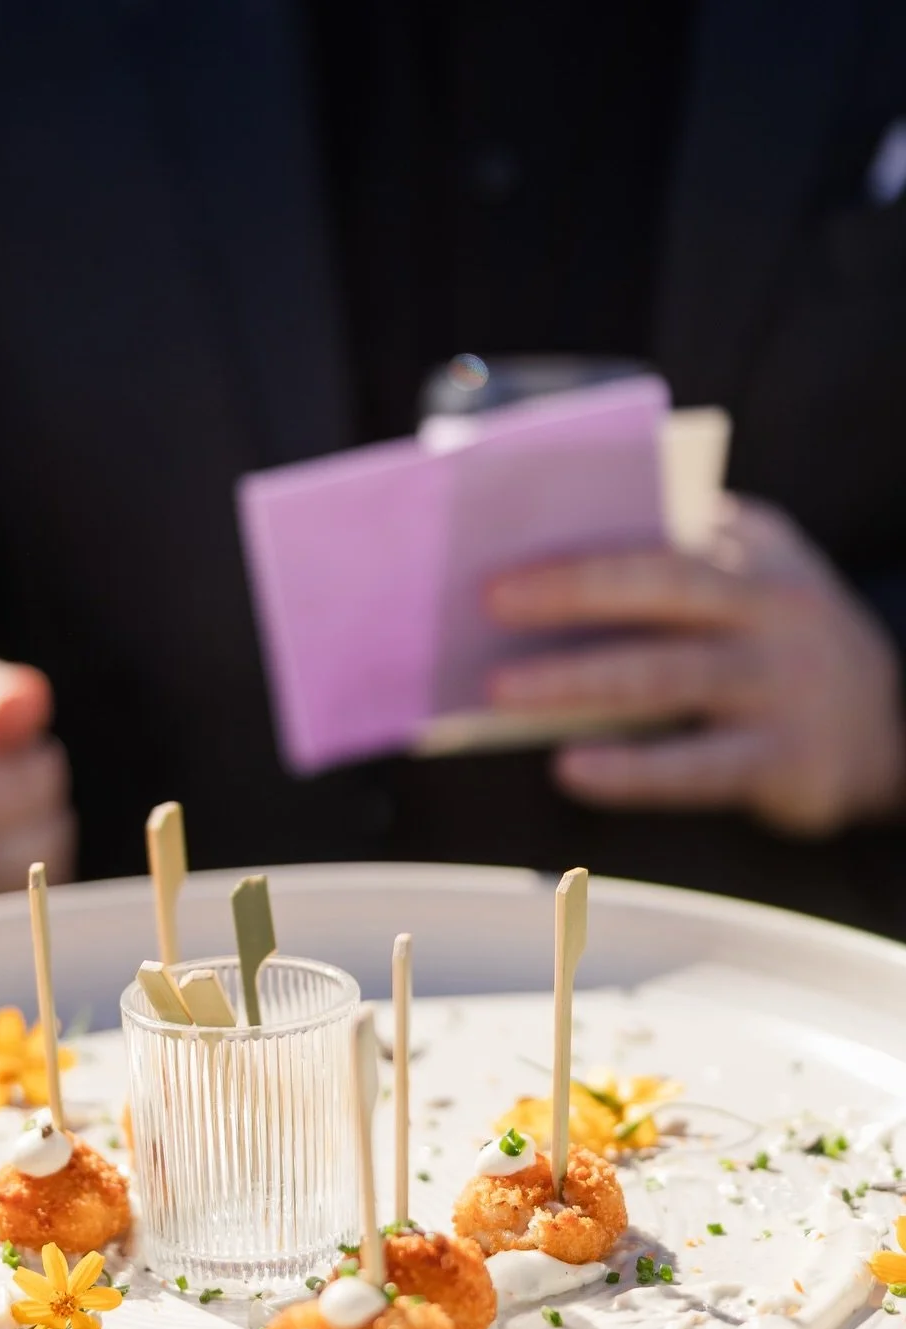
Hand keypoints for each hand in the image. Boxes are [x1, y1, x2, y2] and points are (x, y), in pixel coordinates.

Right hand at [0, 649, 73, 920]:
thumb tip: (26, 699)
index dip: (32, 770)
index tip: (36, 753)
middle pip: (5, 850)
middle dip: (43, 810)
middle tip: (42, 783)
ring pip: (12, 894)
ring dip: (45, 848)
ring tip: (31, 816)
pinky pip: (12, 929)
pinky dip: (31, 887)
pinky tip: (19, 856)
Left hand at [486, 497, 905, 835]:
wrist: (890, 725)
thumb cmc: (767, 646)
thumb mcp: (736, 589)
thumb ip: (659, 576)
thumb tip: (527, 593)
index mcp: (752, 546)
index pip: (659, 530)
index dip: (579, 541)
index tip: (500, 552)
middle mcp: (774, 604)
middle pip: (664, 585)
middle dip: (572, 590)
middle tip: (489, 601)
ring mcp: (782, 682)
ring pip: (667, 676)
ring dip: (576, 681)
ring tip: (500, 689)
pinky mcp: (785, 758)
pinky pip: (694, 765)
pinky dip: (629, 771)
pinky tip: (570, 769)